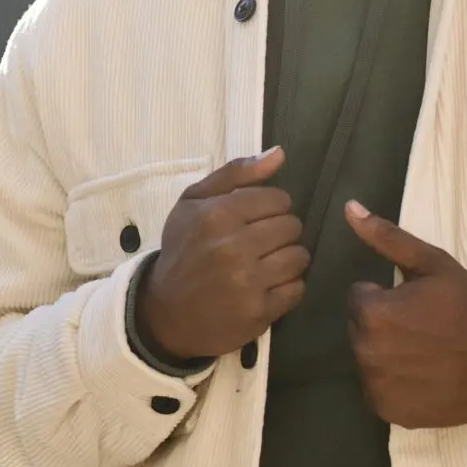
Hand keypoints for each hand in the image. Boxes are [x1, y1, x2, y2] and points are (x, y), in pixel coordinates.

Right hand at [137, 147, 308, 361]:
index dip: (272, 207)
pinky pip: (297, 289)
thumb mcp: (193, 203)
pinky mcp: (258, 311)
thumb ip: (236, 173)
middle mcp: (233, 246)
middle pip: (292, 227)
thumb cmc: (183, 251)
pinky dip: (288, 287)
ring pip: (299, 257)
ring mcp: (247, 282)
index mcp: (217, 214)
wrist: (166, 313)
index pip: (278, 199)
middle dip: (281, 232)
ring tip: (268, 264)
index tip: (257, 219)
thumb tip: (279, 153)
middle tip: (262, 243)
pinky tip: (268, 286)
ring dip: (288, 259)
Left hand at [343, 202, 466, 427]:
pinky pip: (379, 390)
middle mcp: (366, 352)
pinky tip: (422, 375)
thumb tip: (349, 208)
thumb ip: (386, 237)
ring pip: (368, 360)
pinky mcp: (388, 411)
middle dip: (382, 325)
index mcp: (372, 313)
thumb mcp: (431, 263)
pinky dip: (394, 384)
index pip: (358, 298)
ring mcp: (376, 385)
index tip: (414, 304)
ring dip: (386, 354)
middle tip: (420, 327)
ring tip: (423, 351)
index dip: (385, 297)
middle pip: (360, 330)